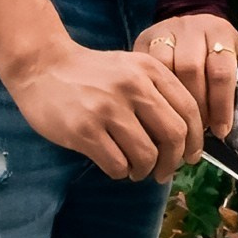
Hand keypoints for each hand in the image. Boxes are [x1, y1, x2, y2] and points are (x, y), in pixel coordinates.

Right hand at [12, 43, 202, 185]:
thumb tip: (185, 136)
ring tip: (135, 169)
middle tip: (163, 172)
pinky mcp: (84, 130)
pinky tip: (114, 165)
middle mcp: (133, 87)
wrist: (41, 65)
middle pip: (173, 136)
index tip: (191, 156)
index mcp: (149, 70)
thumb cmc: (90, 72)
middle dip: (173, 162)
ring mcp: (108, 108)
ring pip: (146, 155)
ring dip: (144, 171)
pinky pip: (117, 165)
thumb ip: (157, 92)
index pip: (189, 110)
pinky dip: (121, 172)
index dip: (196, 140)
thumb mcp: (130, 68)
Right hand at [139, 9, 237, 139]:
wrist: (191, 29)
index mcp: (219, 32)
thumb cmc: (214, 55)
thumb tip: (228, 124)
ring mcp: (165, 31)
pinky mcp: (144, 39)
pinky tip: (159, 112)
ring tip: (178, 124)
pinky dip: (153, 94)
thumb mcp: (230, 62)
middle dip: (195, 105)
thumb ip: (233, 86)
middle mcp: (191, 28)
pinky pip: (146, 70)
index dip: (221, 104)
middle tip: (198, 129)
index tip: (221, 130)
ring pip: (164, 69)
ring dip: (172, 102)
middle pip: (190, 69)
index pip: (221, 70)